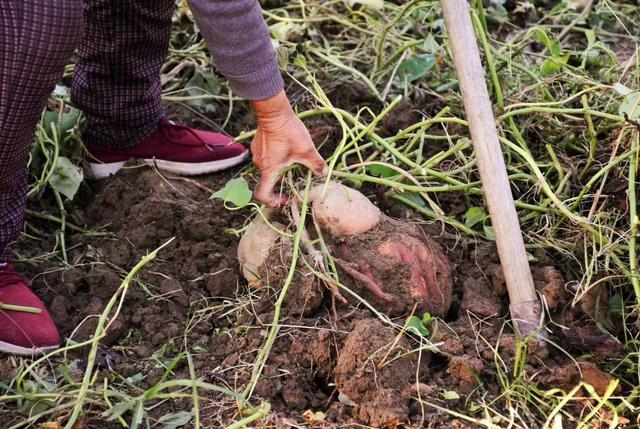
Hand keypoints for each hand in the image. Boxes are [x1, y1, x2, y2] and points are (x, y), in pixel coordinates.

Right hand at [250, 90, 327, 206]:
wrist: (274, 111)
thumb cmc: (288, 132)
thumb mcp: (307, 150)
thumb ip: (316, 164)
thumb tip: (325, 173)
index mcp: (269, 170)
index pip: (263, 195)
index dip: (272, 201)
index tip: (284, 197)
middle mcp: (259, 164)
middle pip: (268, 180)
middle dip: (281, 182)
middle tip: (294, 177)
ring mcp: (257, 154)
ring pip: (267, 167)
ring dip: (278, 168)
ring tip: (292, 159)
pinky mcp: (258, 144)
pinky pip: (265, 157)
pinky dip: (274, 158)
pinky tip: (285, 148)